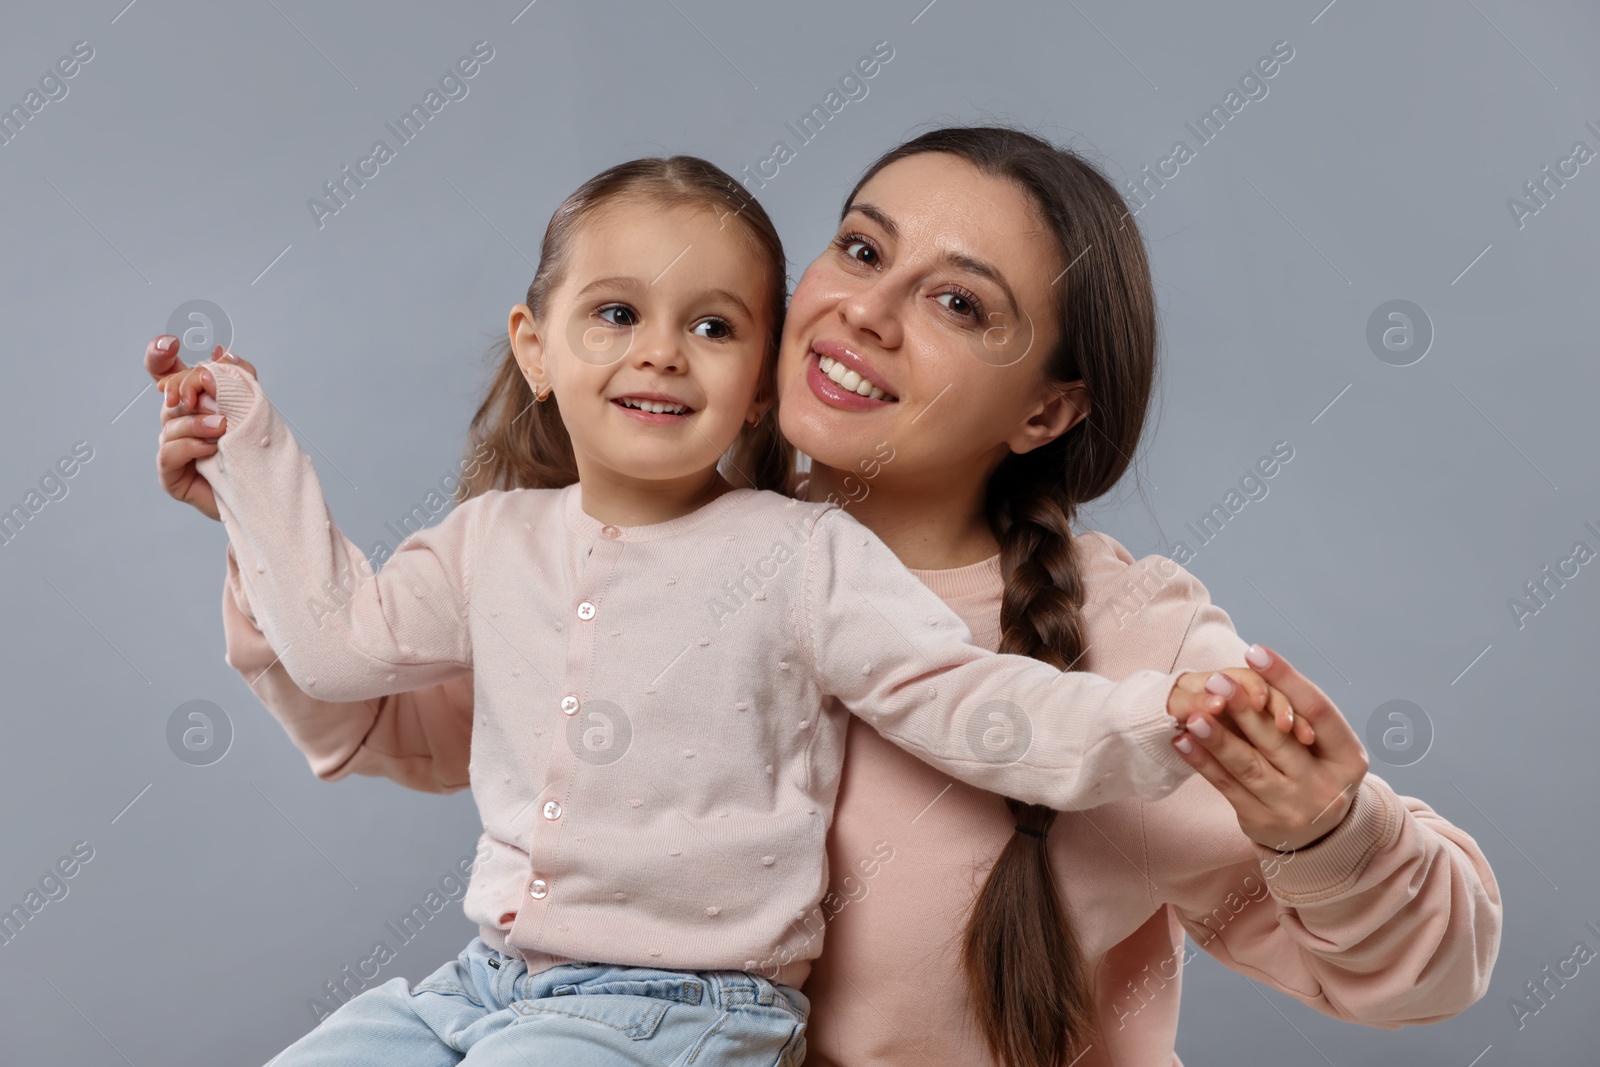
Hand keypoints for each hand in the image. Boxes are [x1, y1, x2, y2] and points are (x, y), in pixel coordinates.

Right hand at [147, 336, 256, 521]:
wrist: (262, 493)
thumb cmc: (253, 450)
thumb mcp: (251, 408)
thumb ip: (240, 377)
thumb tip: (222, 352)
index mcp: (191, 402)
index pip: (164, 371)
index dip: (159, 355)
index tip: (170, 343)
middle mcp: (176, 420)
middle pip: (170, 392)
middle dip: (190, 388)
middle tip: (212, 395)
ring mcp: (170, 446)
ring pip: (171, 421)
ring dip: (197, 421)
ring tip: (223, 427)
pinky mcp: (170, 473)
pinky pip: (169, 452)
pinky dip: (191, 446)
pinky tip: (211, 449)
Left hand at [1171, 643, 1369, 851]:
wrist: (1320, 836)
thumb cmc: (1317, 772)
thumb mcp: (1326, 747)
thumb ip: (1301, 714)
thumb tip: (1259, 668)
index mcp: (1348, 758)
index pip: (1319, 711)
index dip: (1288, 680)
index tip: (1255, 653)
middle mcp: (1325, 786)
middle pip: (1280, 740)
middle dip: (1245, 707)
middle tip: (1217, 680)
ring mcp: (1293, 808)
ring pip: (1249, 766)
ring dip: (1218, 738)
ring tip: (1194, 714)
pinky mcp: (1261, 822)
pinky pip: (1227, 787)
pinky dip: (1203, 762)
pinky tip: (1183, 741)